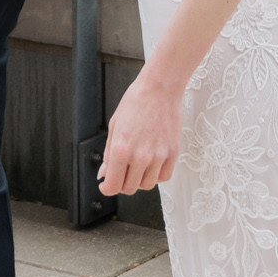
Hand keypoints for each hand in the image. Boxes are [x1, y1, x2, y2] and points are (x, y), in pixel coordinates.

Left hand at [96, 69, 183, 198]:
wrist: (160, 88)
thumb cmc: (136, 102)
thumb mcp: (114, 126)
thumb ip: (108, 154)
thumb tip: (104, 174)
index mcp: (121, 150)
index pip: (113, 186)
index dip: (107, 188)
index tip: (106, 185)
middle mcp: (140, 156)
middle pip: (129, 189)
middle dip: (121, 184)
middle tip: (121, 173)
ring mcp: (158, 156)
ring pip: (147, 185)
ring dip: (139, 180)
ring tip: (137, 166)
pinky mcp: (173, 153)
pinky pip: (164, 177)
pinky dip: (156, 175)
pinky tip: (151, 164)